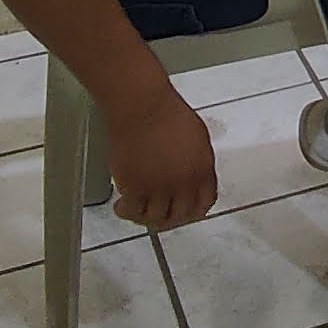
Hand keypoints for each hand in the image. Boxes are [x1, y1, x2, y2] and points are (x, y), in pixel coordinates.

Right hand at [103, 93, 218, 231]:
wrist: (144, 108)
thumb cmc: (168, 113)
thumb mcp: (198, 137)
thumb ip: (199, 160)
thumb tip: (196, 174)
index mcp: (203, 170)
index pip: (205, 203)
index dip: (195, 210)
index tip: (188, 212)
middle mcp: (183, 184)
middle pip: (180, 215)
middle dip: (172, 218)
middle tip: (162, 215)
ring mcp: (159, 188)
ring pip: (156, 218)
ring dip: (148, 218)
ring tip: (140, 212)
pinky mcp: (135, 188)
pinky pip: (132, 211)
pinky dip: (126, 212)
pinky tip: (122, 207)